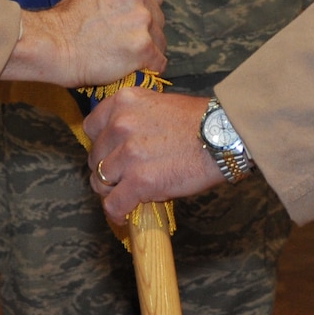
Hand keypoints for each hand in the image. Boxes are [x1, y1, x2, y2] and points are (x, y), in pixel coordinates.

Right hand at [0, 0, 164, 86]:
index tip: (126, 21)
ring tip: (121, 53)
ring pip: (160, 39)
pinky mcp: (143, 46)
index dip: (142, 10)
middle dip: (145, 29)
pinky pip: (159, 61)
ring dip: (146, 48)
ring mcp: (141, 18)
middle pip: (158, 16)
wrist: (54, 45)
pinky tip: (131, 66)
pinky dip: (148, 66)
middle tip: (121, 39)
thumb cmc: (69, 19)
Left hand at [83, 87, 223, 219]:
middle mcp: (120, 125)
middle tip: (123, 177)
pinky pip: (113, 204)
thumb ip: (134, 117)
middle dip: (107, 169)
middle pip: (95, 157)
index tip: (111, 153)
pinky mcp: (139, 181)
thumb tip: (120, 141)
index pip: (91, 128)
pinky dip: (117, 212)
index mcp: (123, 101)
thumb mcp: (158, 104)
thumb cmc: (197, 121)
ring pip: (100, 182)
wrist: (222, 136)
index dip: (101, 144)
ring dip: (112, 191)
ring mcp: (128, 154)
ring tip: (127, 194)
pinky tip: (125, 213)